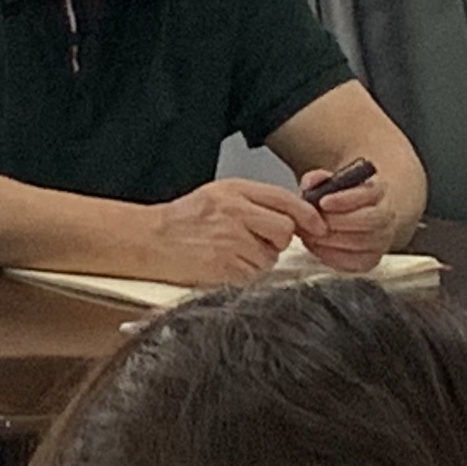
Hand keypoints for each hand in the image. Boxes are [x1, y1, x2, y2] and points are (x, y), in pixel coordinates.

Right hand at [137, 180, 313, 286]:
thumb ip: (253, 202)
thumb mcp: (218, 196)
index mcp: (235, 190)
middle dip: (278, 240)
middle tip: (258, 242)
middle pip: (284, 229)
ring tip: (232, 254)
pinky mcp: (224, 265)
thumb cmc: (183, 220)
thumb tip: (292, 216)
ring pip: (270, 256)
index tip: (317, 225)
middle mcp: (235, 211)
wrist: (150, 239)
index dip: (307, 215)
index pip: (285, 200)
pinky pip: (254, 275)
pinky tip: (226, 266)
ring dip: (258, 260)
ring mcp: (230, 239)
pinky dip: (244, 275)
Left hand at [296, 164, 402, 272]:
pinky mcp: (372, 259)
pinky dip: (332, 256)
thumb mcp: (329, 182)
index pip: (368, 194)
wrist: (356, 217)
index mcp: (378, 190)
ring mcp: (382, 239)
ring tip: (309, 235)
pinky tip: (316, 247)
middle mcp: (386, 215)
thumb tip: (311, 182)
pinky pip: (355, 262)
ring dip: (331, 240)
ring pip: (362, 243)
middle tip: (313, 222)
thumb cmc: (339, 198)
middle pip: (369, 220)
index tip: (322, 202)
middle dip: (337, 222)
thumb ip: (318, 179)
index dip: (344, 200)